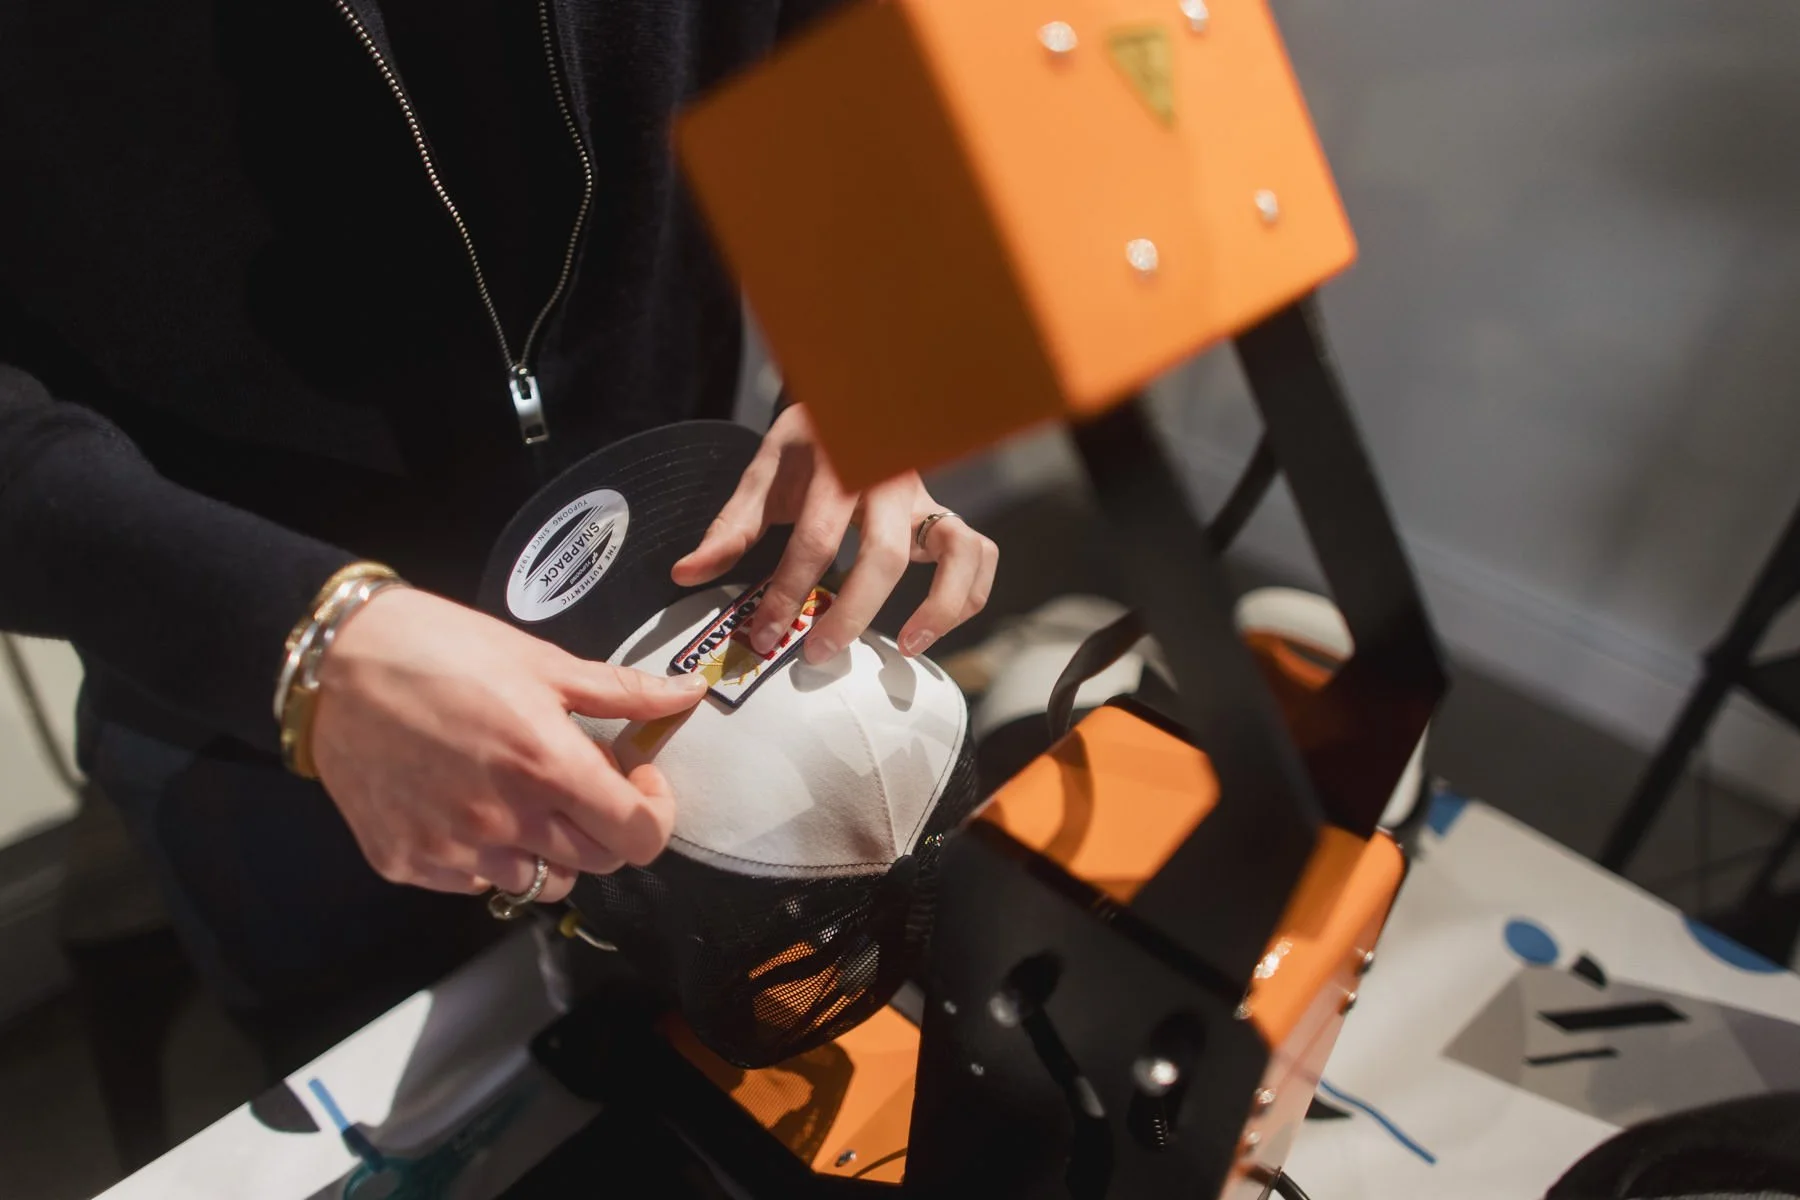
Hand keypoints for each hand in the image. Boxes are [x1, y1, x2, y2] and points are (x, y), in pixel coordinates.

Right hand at [309, 588, 709, 901]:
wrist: (333, 663)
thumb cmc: (441, 650)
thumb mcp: (541, 661)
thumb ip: (621, 692)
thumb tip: (688, 693)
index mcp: (547, 767)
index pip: (638, 836)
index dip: (653, 812)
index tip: (637, 780)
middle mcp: (505, 821)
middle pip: (596, 863)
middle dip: (604, 825)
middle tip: (580, 780)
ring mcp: (454, 849)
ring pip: (537, 882)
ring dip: (547, 847)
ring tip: (521, 793)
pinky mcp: (409, 863)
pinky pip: (474, 882)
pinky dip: (485, 854)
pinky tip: (468, 803)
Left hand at [672, 404, 997, 662]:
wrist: (855, 400)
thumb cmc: (808, 446)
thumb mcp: (763, 473)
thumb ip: (729, 526)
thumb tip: (686, 574)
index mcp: (839, 466)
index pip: (814, 539)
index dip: (788, 592)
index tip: (763, 634)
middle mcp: (890, 482)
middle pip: (884, 555)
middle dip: (852, 613)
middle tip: (817, 654)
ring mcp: (926, 499)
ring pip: (955, 551)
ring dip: (938, 606)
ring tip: (905, 646)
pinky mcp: (945, 516)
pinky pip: (978, 554)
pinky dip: (968, 595)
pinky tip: (932, 628)